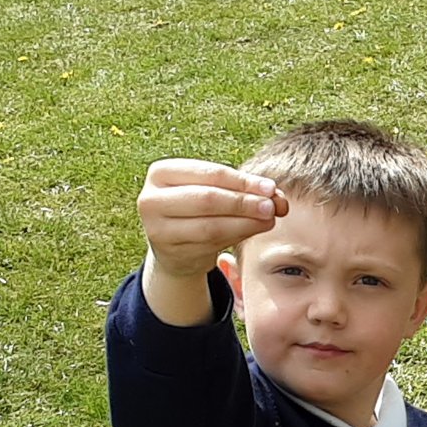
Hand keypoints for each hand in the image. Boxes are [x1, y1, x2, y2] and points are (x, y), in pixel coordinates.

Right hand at [137, 159, 287, 289]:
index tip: (270, 187)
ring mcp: (157, 229)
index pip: (209, 174)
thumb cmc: (198, 208)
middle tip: (272, 206)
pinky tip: (254, 230)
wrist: (175, 244)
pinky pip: (211, 245)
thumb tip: (275, 193)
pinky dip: (237, 237)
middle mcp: (151, 199)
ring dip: (246, 223)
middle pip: (208, 199)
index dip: (242, 181)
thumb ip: (241, 188)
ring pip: (211, 226)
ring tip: (269, 219)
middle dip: (244, 203)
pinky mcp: (169, 253)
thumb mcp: (214, 190)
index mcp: (161, 173)